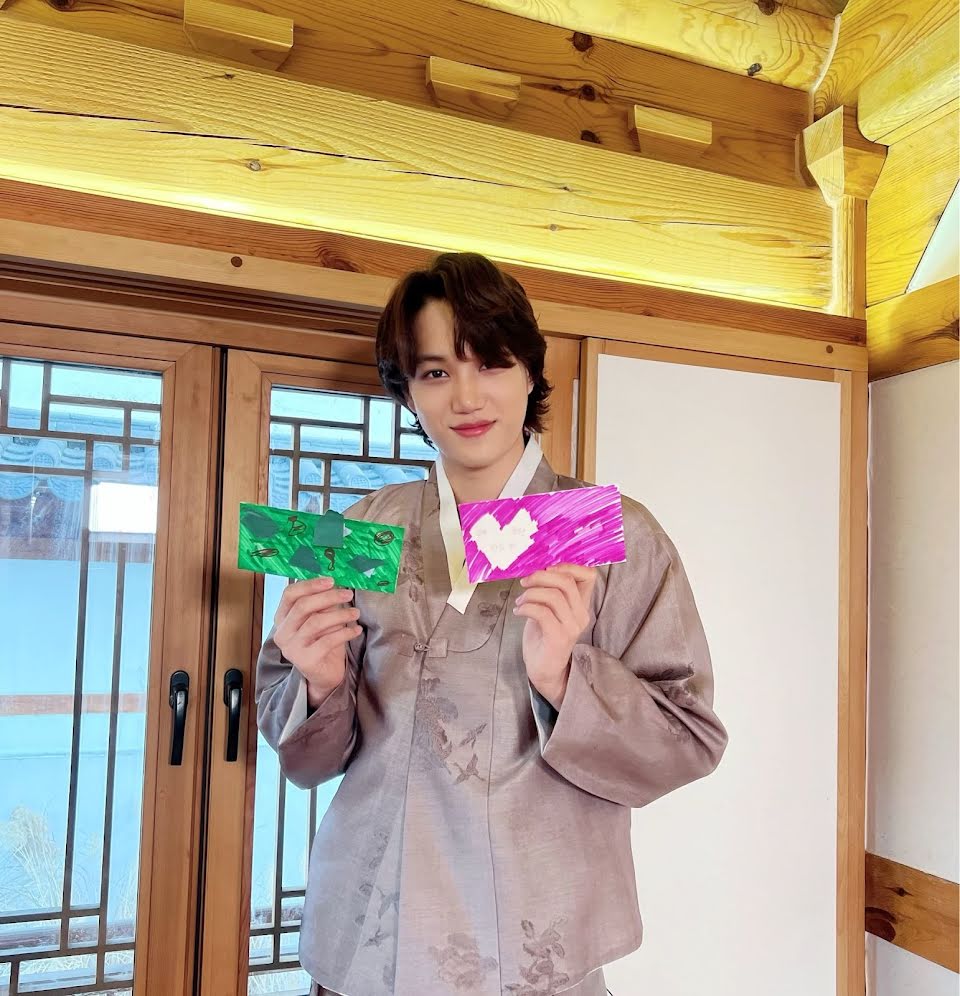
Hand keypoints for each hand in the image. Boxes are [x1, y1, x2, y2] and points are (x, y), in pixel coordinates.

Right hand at [273, 576, 361, 707]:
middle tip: (348, 594)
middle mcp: (282, 632)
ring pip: (316, 622)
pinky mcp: (305, 661)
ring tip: (356, 613)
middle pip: (303, 606)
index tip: (331, 580)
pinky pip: (328, 641)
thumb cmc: (322, 641)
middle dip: (328, 597)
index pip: (290, 594)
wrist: (324, 675)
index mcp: (282, 618)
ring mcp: (291, 648)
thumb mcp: (322, 618)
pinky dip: (345, 632)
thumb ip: (323, 603)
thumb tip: (335, 582)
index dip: (310, 585)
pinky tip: (356, 629)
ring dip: (340, 614)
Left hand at [513, 564, 596, 709]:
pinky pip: (542, 612)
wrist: (543, 670)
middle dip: (541, 576)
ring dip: (531, 594)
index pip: (589, 575)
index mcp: (581, 604)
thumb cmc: (543, 636)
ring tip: (520, 601)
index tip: (546, 568)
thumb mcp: (549, 608)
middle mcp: (581, 614)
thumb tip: (536, 568)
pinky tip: (519, 611)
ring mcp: (571, 626)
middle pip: (566, 582)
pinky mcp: (558, 637)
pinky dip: (526, 607)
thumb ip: (549, 591)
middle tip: (525, 582)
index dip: (569, 565)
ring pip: (554, 596)